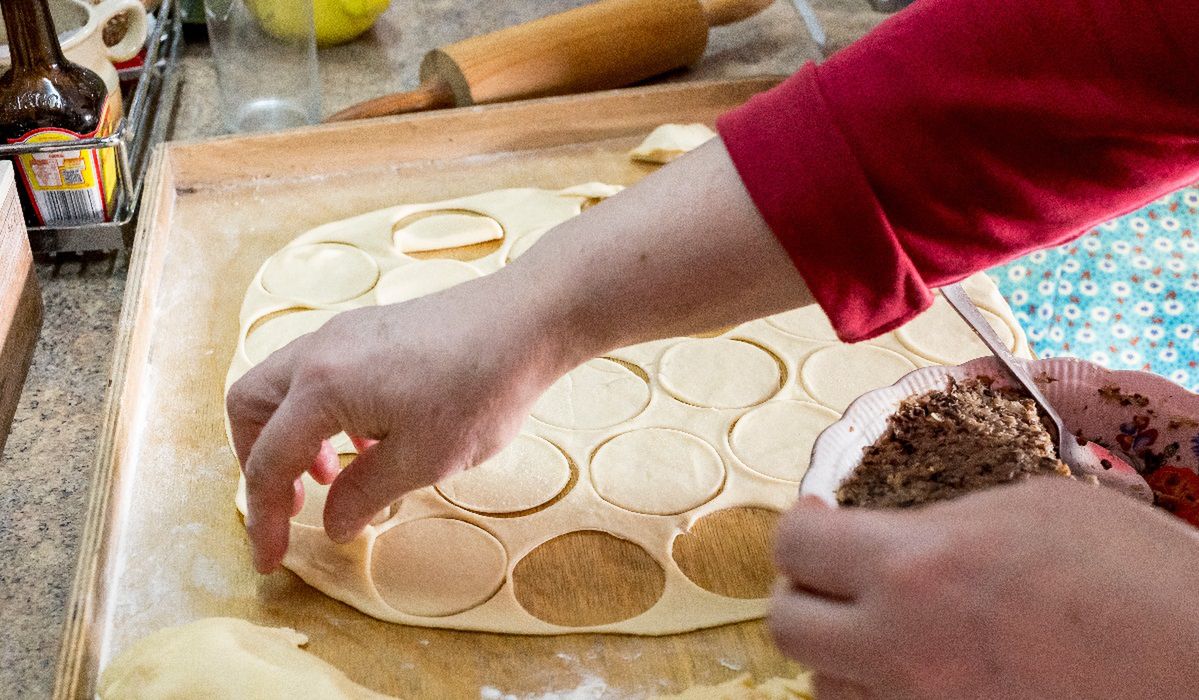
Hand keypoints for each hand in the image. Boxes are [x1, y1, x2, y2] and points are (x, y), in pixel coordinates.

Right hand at [228, 139, 812, 573]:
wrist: (528, 320)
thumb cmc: (480, 389)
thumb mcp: (423, 460)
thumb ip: (365, 495)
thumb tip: (333, 524)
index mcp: (321, 387)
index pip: (267, 462)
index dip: (264, 518)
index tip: (271, 559)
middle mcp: (318, 351)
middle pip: (250, 407)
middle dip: (258, 462)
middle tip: (292, 505)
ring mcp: (343, 332)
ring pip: (283, 385)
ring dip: (292, 436)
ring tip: (336, 477)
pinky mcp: (370, 327)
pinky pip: (319, 372)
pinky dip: (322, 411)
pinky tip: (371, 439)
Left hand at [770, 479, 1198, 698]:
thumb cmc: (1139, 575)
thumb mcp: (1035, 508)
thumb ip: (945, 520)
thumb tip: (904, 531)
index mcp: (918, 566)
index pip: (796, 545)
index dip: (801, 527)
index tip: (821, 520)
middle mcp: (904, 647)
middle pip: (786, 626)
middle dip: (802, 593)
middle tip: (837, 576)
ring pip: (827, 688)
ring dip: (842, 652)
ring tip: (887, 629)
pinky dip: (885, 696)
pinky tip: (926, 673)